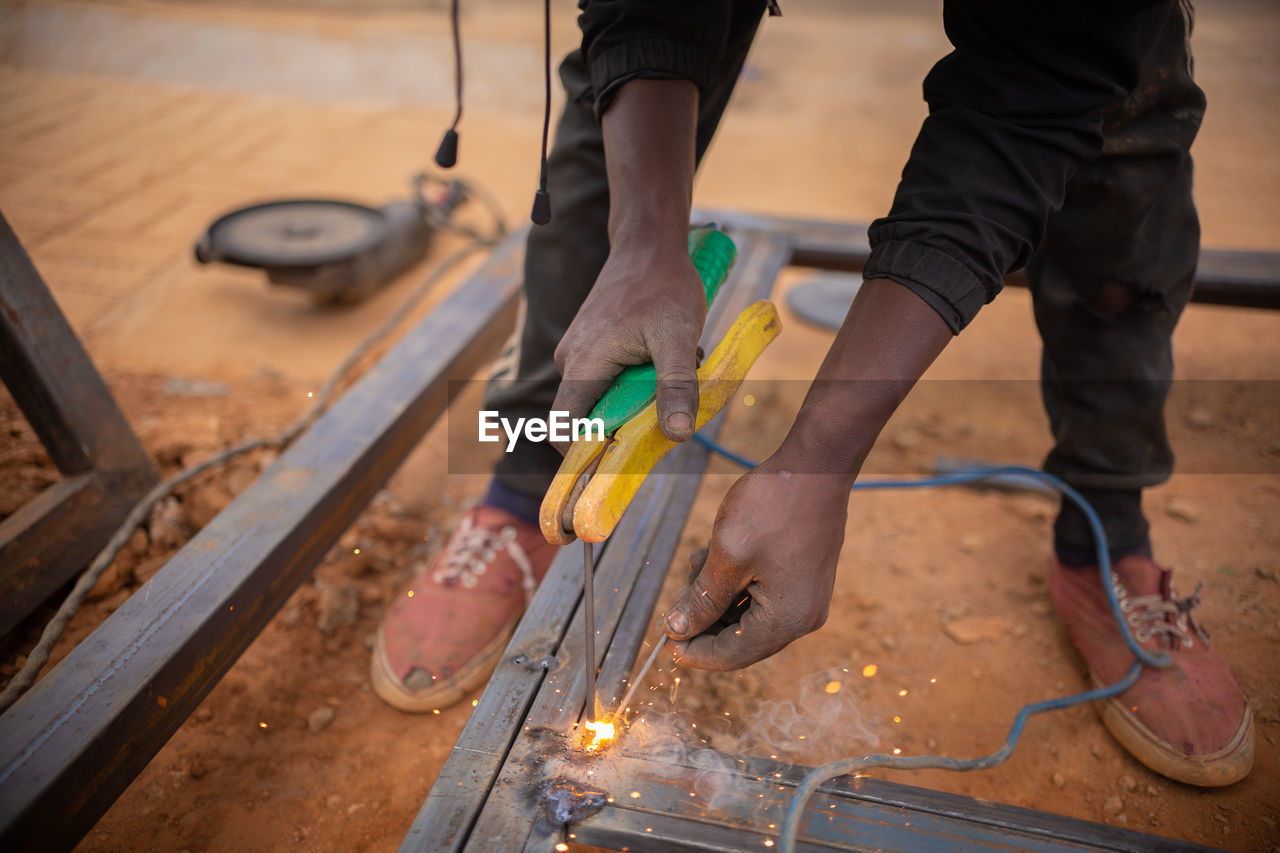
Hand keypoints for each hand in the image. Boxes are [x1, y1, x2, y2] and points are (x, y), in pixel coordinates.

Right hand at [551, 243, 705, 443]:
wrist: (649, 244)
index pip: (563, 428)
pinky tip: (658, 356)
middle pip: (588, 417)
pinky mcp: (589, 346)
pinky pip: (605, 379)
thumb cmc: (663, 285)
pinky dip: (633, 380)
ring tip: (664, 368)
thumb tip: (678, 435)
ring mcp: (577, 352)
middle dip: (626, 422)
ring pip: (600, 397)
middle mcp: (570, 361)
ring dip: (634, 397)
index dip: (583, 455)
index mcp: (582, 363)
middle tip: (666, 408)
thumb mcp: (677, 338)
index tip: (619, 463)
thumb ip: (676, 387)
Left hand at [661, 455, 850, 669]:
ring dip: (717, 597)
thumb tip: (676, 631)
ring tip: (700, 559)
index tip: (663, 637)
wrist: (816, 467)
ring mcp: (806, 599)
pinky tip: (718, 554)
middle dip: (704, 619)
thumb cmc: (773, 507)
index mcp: (786, 620)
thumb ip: (701, 600)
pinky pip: (762, 597)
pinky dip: (735, 584)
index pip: (730, 656)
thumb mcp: (726, 555)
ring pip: (747, 617)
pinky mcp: (804, 580)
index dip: (692, 651)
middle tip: (679, 589)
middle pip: (740, 640)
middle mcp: (802, 618)